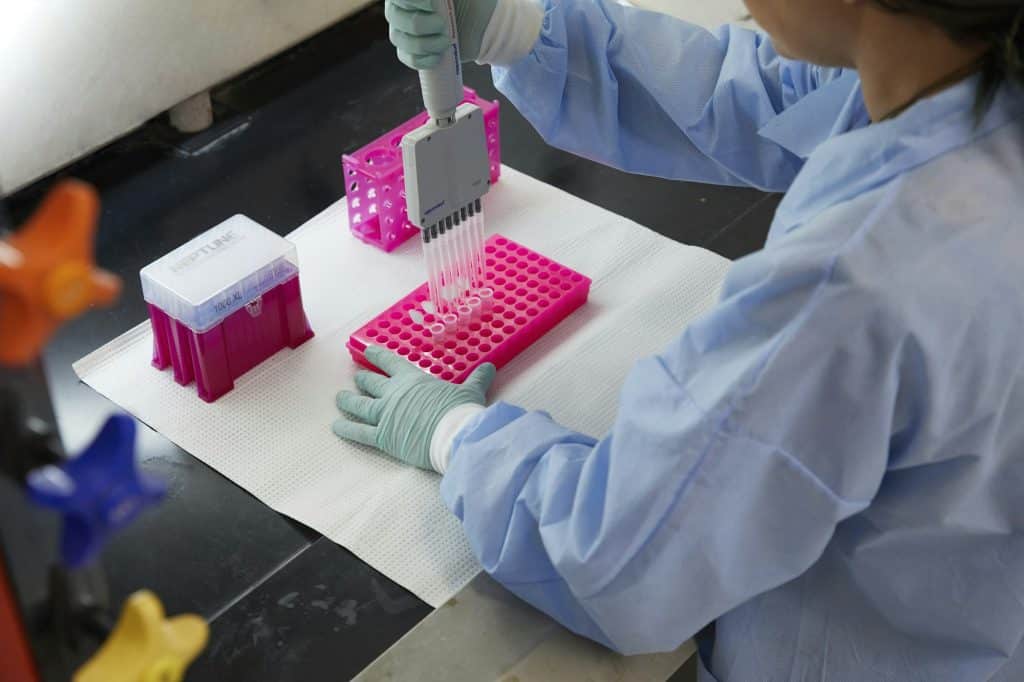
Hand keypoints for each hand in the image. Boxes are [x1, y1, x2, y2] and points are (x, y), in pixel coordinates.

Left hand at [333, 346, 495, 470]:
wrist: (455, 435)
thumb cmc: (462, 411)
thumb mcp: (471, 391)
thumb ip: (477, 378)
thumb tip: (489, 367)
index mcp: (412, 380)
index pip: (390, 363)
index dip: (377, 356)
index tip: (367, 352)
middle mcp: (394, 394)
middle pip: (371, 384)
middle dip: (362, 381)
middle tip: (357, 380)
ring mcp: (385, 415)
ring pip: (358, 406)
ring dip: (347, 401)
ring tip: (339, 399)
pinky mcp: (382, 437)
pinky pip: (359, 432)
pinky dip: (346, 429)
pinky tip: (336, 427)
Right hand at [385, 0, 498, 68]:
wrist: (480, 23)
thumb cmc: (470, 0)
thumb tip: (433, 0)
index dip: (414, 1)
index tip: (433, 6)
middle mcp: (398, 7)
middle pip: (395, 16)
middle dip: (423, 23)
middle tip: (444, 25)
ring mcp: (400, 30)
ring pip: (400, 39)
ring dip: (427, 43)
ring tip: (447, 40)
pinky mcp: (408, 52)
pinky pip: (408, 58)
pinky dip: (425, 59)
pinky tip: (439, 56)